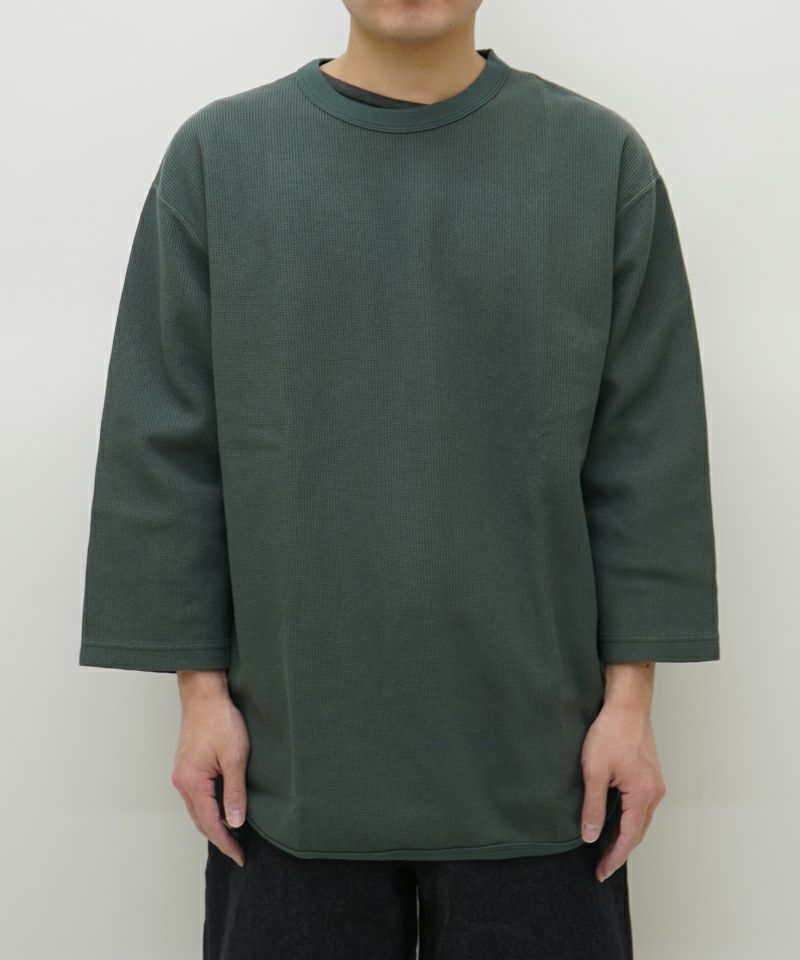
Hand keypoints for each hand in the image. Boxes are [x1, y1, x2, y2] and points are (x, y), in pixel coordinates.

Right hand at [171, 670, 249, 866]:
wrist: (204, 694)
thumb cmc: (220, 720)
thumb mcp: (235, 757)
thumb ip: (235, 792)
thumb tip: (235, 822)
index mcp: (192, 782)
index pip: (211, 823)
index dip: (227, 842)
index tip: (240, 856)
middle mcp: (182, 781)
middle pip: (200, 820)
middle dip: (219, 838)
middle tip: (238, 851)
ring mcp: (182, 773)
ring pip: (196, 809)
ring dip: (212, 824)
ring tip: (232, 835)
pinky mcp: (186, 766)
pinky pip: (196, 796)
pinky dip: (207, 808)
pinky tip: (220, 809)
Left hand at [580, 699, 665, 882]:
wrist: (626, 704)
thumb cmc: (610, 731)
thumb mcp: (594, 771)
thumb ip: (593, 806)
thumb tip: (591, 836)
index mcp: (642, 795)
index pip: (628, 838)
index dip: (614, 858)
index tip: (601, 872)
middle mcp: (654, 792)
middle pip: (638, 832)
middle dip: (620, 851)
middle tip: (601, 865)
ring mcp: (655, 782)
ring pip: (641, 819)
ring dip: (625, 835)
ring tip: (606, 847)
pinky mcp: (650, 774)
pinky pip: (641, 805)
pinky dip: (630, 818)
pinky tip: (616, 819)